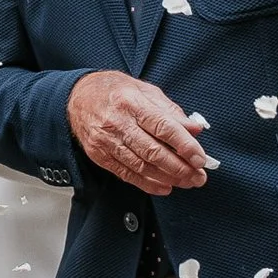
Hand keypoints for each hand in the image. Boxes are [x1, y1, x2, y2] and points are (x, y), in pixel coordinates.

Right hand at [65, 67, 210, 192]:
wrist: (77, 97)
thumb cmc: (115, 91)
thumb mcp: (145, 91)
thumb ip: (171, 111)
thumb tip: (195, 129)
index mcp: (131, 102)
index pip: (163, 126)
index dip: (184, 145)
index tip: (200, 158)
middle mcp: (117, 122)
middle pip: (153, 151)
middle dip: (180, 168)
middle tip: (198, 176)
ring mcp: (106, 140)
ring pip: (141, 166)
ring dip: (167, 178)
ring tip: (186, 182)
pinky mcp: (99, 154)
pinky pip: (126, 174)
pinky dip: (147, 184)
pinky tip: (164, 186)